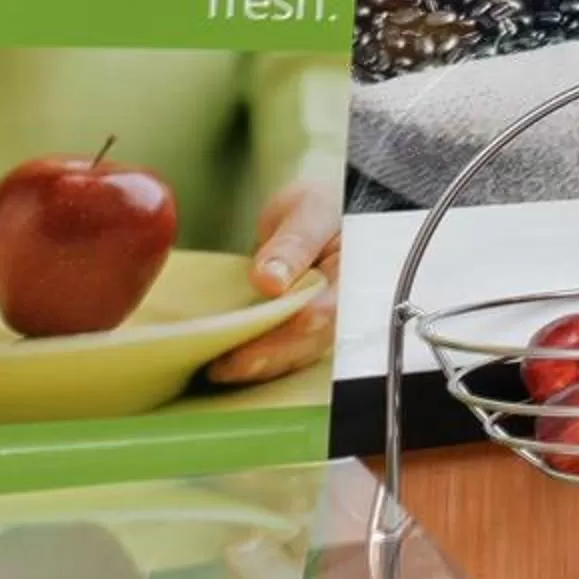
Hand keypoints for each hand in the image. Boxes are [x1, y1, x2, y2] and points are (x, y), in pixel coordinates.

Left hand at [205, 180, 339, 385]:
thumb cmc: (320, 209)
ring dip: (263, 365)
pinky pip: (288, 351)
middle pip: (315, 338)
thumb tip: (271, 279)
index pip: (333, 304)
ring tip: (223, 370)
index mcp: (355, 274)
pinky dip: (260, 361)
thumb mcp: (308, 210)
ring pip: (300, 352)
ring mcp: (327, 321)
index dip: (303, 321)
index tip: (268, 325)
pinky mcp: (305, 330)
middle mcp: (347, 305)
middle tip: (231, 364)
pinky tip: (231, 365)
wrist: (316, 216)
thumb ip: (294, 243)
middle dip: (273, 354)